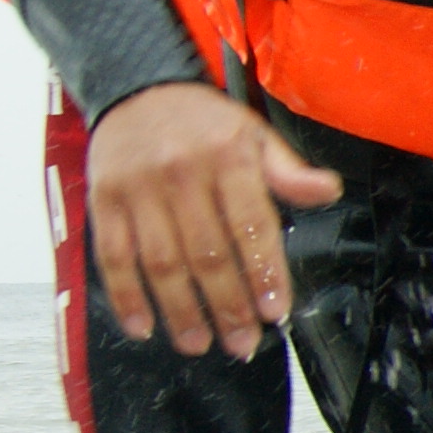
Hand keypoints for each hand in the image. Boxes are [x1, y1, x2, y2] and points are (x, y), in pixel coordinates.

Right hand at [88, 84, 340, 357]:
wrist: (137, 89)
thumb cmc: (204, 122)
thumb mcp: (255, 134)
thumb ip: (288, 170)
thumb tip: (328, 190)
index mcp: (227, 158)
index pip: (251, 225)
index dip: (264, 272)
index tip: (274, 311)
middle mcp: (181, 174)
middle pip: (206, 252)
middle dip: (227, 305)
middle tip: (242, 343)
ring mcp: (138, 189)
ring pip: (160, 261)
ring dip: (180, 310)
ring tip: (198, 343)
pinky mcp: (103, 201)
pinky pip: (113, 256)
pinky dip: (126, 296)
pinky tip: (143, 327)